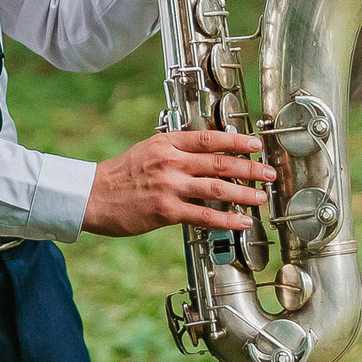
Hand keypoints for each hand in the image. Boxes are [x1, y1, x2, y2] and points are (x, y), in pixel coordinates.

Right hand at [84, 129, 274, 237]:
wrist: (92, 196)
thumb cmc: (120, 175)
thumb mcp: (147, 150)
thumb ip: (175, 150)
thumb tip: (207, 154)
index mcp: (167, 143)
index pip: (209, 138)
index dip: (237, 140)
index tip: (256, 143)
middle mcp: (170, 161)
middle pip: (220, 162)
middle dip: (249, 168)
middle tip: (268, 173)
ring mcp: (169, 186)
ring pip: (217, 188)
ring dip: (244, 193)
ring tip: (261, 198)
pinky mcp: (166, 210)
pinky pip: (204, 216)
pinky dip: (226, 219)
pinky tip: (241, 222)